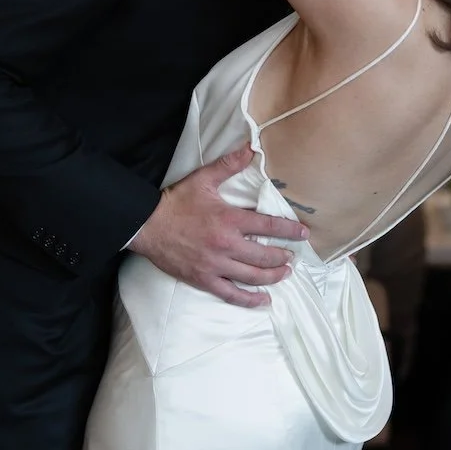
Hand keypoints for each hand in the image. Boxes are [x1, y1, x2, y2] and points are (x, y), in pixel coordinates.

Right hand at [127, 144, 307, 307]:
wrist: (147, 225)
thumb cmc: (176, 202)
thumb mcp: (203, 179)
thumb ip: (229, 165)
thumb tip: (250, 148)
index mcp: (229, 220)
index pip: (268, 225)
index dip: (289, 230)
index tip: (303, 234)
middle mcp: (226, 245)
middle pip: (264, 255)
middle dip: (283, 257)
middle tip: (292, 257)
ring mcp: (216, 265)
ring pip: (252, 276)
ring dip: (273, 276)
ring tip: (284, 273)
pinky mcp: (204, 279)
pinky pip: (231, 294)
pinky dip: (249, 300)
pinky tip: (263, 301)